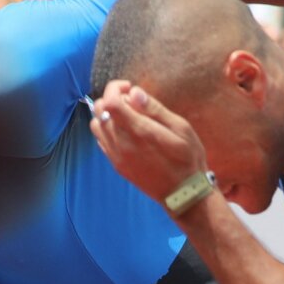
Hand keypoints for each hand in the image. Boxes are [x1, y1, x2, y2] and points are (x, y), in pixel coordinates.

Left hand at [89, 81, 210, 205]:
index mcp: (139, 132)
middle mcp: (122, 144)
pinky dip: (107, 130)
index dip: (115, 88)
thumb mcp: (181, 128)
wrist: (183, 195)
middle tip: (132, 101)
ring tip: (128, 116)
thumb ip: (155, 109)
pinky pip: (101, 141)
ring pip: (96, 125)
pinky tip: (126, 132)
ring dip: (107, 115)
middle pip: (99, 110)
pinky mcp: (117, 165)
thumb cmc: (188, 159)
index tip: (129, 88)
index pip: (110, 102)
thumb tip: (134, 93)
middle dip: (112, 98)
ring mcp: (117, 156)